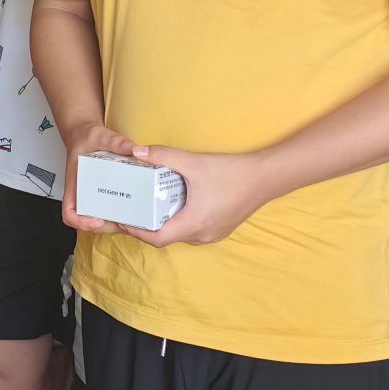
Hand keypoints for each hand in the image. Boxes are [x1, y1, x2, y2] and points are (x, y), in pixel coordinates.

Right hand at [61, 121, 138, 233]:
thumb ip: (115, 142)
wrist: (85, 134)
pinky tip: (134, 209)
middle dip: (105, 227)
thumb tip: (133, 149)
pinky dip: (119, 214)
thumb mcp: (99, 136)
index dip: (81, 222)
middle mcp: (82, 194)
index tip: (97, 220)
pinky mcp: (104, 193)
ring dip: (114, 224)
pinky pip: (109, 209)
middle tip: (123, 223)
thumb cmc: (86, 138)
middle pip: (88, 222)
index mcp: (74, 185)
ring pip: (100, 219)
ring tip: (132, 219)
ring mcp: (93, 196)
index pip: (68, 213)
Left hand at [131, 145, 272, 247]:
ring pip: (181, 234)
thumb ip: (164, 156)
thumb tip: (137, 151)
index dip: (136, 231)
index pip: (156, 238)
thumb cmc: (231, 173)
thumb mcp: (193, 163)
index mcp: (192, 224)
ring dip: (165, 223)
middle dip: (147, 225)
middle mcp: (202, 235)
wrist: (266, 177)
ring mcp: (213, 234)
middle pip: (167, 237)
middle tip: (133, 210)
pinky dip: (180, 221)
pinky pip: (194, 230)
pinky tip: (176, 204)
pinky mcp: (221, 228)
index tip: (123, 220)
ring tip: (150, 206)